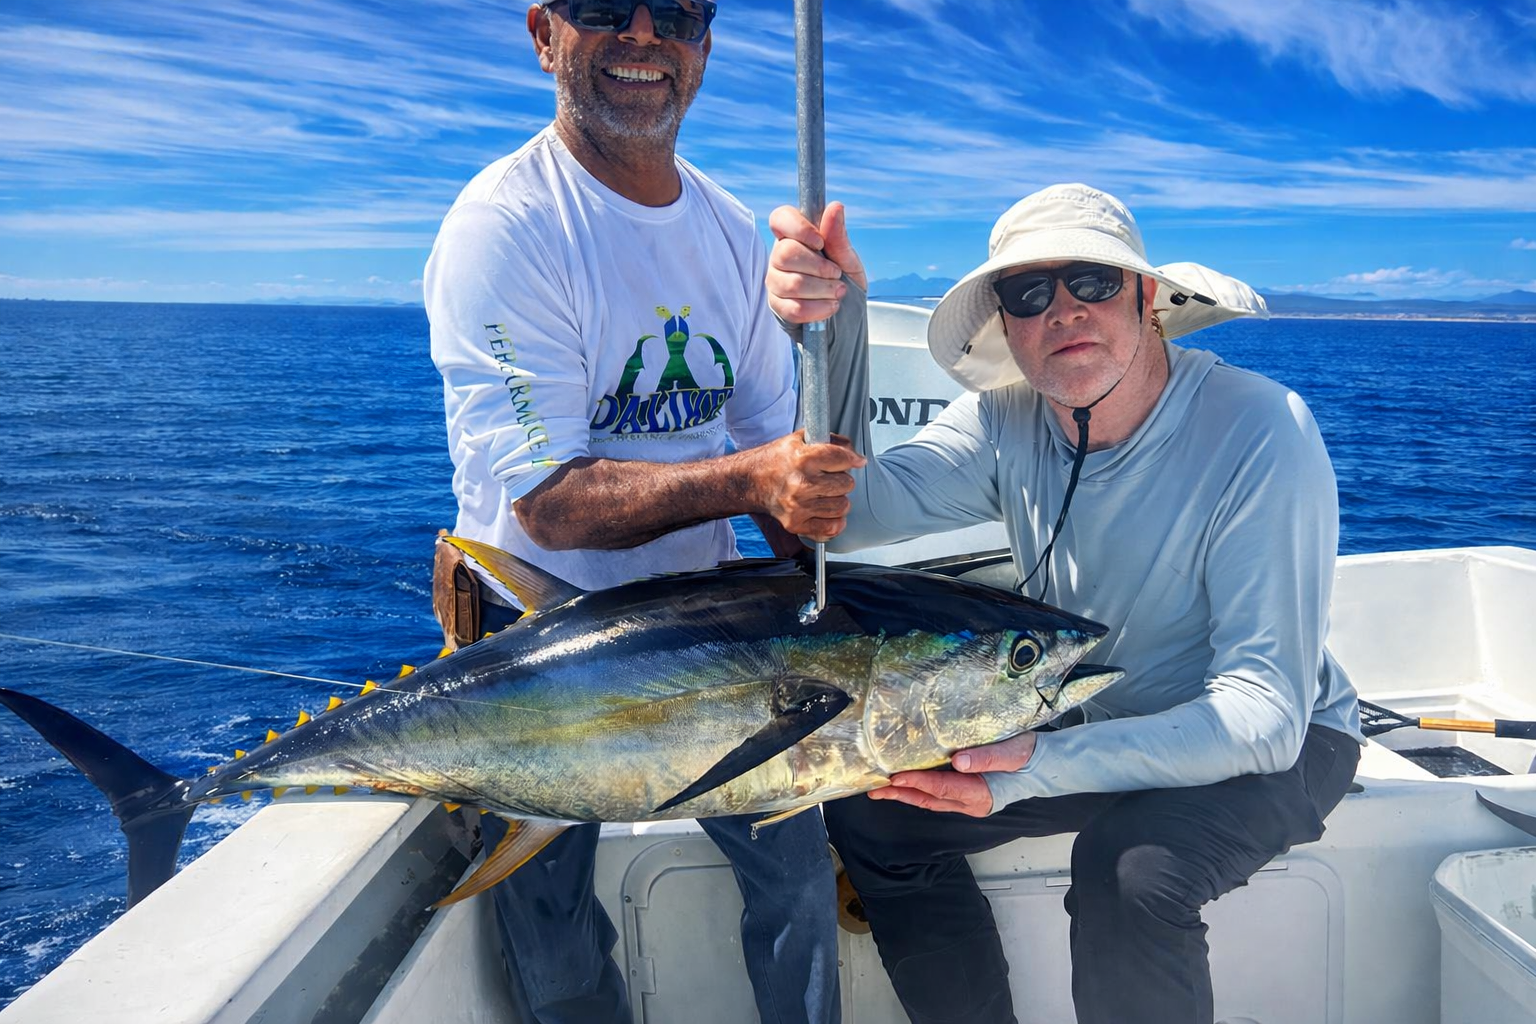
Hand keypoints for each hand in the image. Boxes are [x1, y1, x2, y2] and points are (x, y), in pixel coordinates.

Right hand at [746, 431, 865, 541]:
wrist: (751, 481)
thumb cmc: (777, 460)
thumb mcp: (800, 439)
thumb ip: (830, 441)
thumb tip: (855, 455)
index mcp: (802, 458)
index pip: (843, 459)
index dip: (853, 459)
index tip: (856, 461)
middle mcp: (800, 483)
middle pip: (846, 484)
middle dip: (842, 479)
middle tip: (830, 478)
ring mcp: (798, 506)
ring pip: (842, 506)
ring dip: (839, 500)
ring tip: (826, 494)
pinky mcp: (796, 524)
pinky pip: (831, 528)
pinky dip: (835, 522)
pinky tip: (828, 512)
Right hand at [766, 201, 866, 323]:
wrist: (845, 313)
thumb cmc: (843, 279)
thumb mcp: (848, 257)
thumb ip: (838, 236)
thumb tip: (835, 206)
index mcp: (795, 236)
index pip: (780, 218)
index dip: (798, 228)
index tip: (820, 242)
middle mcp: (779, 256)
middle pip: (786, 253)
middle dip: (819, 267)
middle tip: (837, 274)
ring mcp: (775, 281)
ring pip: (791, 284)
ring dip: (823, 290)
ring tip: (838, 292)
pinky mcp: (777, 306)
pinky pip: (793, 308)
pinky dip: (818, 309)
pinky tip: (830, 306)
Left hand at [867, 732, 1036, 816]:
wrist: (1043, 763)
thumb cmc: (1029, 755)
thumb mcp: (1012, 752)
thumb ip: (987, 757)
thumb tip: (958, 761)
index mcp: (982, 794)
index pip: (944, 788)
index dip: (919, 782)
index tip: (896, 777)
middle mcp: (971, 803)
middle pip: (930, 800)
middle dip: (901, 795)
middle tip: (875, 789)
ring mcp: (968, 801)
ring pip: (930, 800)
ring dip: (905, 794)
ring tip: (880, 789)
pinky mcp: (966, 794)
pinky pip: (937, 795)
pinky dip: (918, 790)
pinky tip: (904, 784)